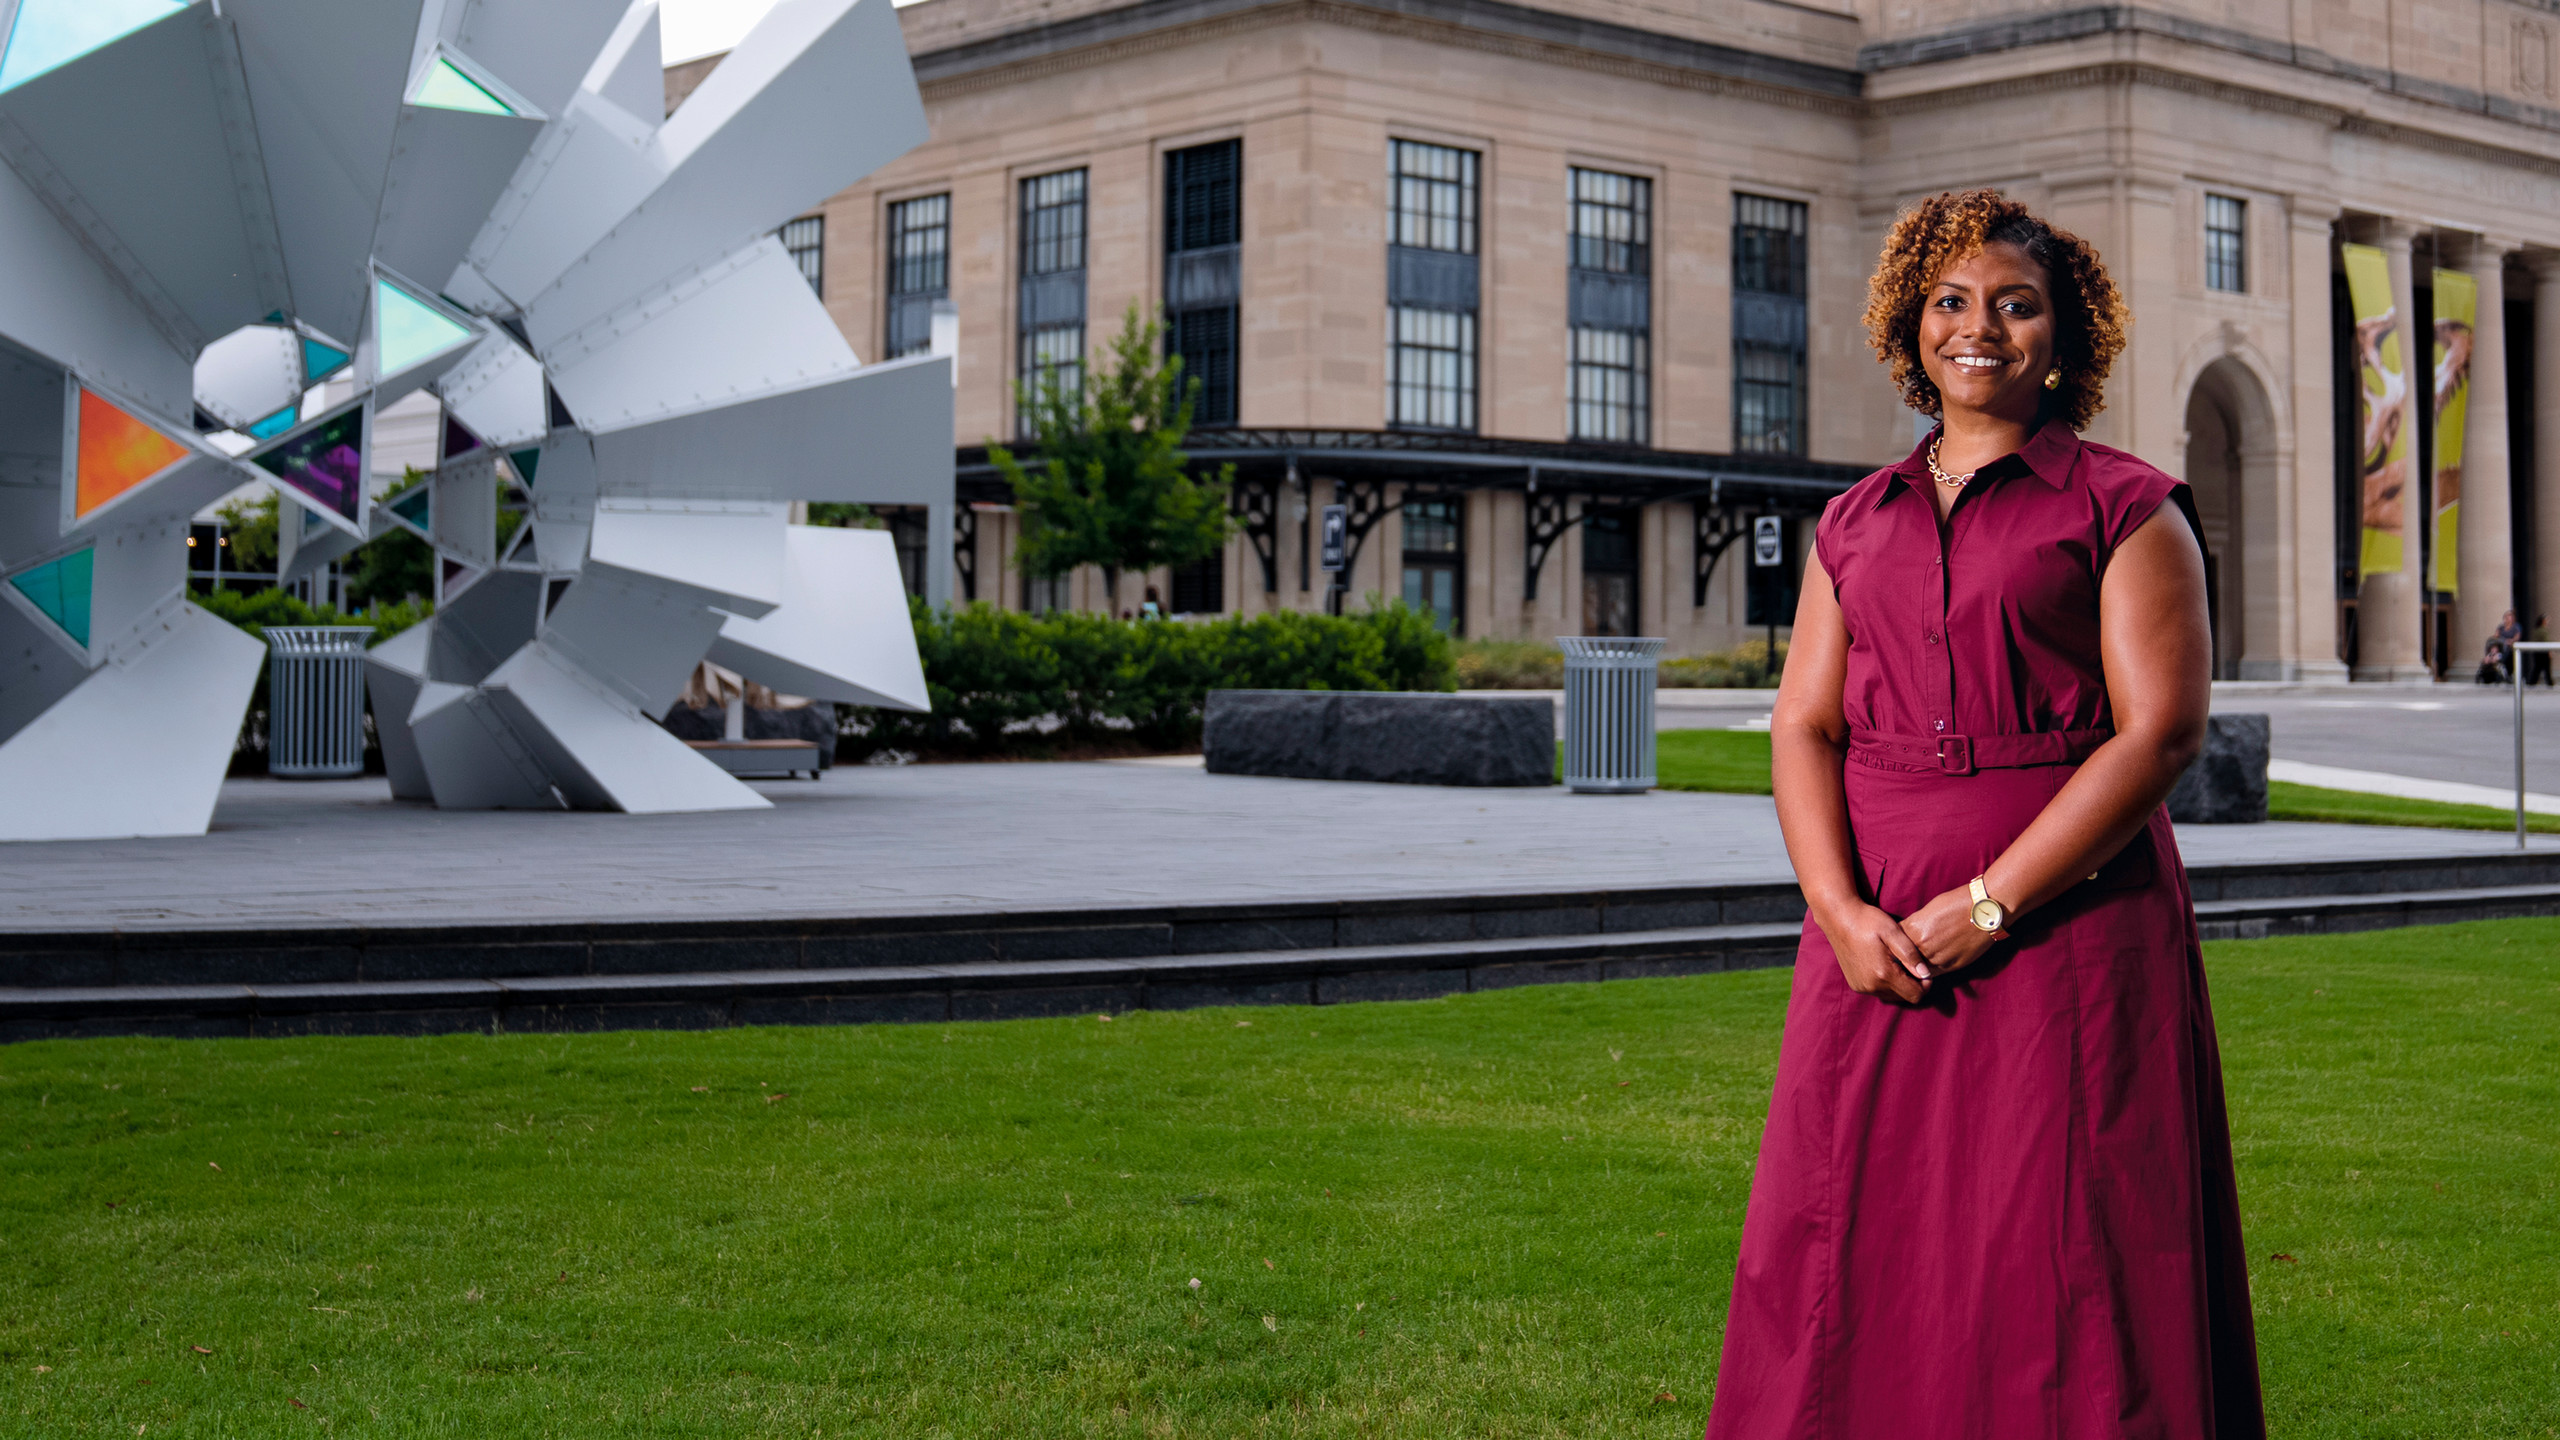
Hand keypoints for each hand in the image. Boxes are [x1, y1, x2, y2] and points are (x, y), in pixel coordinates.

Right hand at [1812, 901, 1933, 1003]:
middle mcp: (1871, 986)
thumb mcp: (1893, 932)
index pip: (1915, 995)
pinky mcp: (1855, 984)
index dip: (1925, 985)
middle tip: (1910, 964)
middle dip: (1912, 984)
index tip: (1925, 971)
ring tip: (1897, 963)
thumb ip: (1910, 955)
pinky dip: (1885, 983)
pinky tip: (1884, 965)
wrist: (1839, 918)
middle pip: (1904, 997)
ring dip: (1898, 984)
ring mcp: (1861, 986)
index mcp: (1883, 974)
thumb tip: (1926, 974)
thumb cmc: (1868, 921)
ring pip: (1891, 995)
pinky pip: (1878, 991)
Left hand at [1898, 884, 2006, 976]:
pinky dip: (1929, 971)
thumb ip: (1915, 924)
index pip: (1893, 942)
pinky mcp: (1951, 966)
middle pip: (1902, 958)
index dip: (1894, 944)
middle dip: (1902, 958)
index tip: (1894, 946)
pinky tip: (1930, 965)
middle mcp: (1921, 945)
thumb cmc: (1957, 903)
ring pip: (1917, 969)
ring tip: (1917, 963)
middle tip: (1901, 958)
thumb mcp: (1929, 909)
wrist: (1985, 910)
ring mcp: (1936, 957)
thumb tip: (1907, 933)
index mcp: (1912, 928)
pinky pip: (1933, 973)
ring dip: (1916, 967)